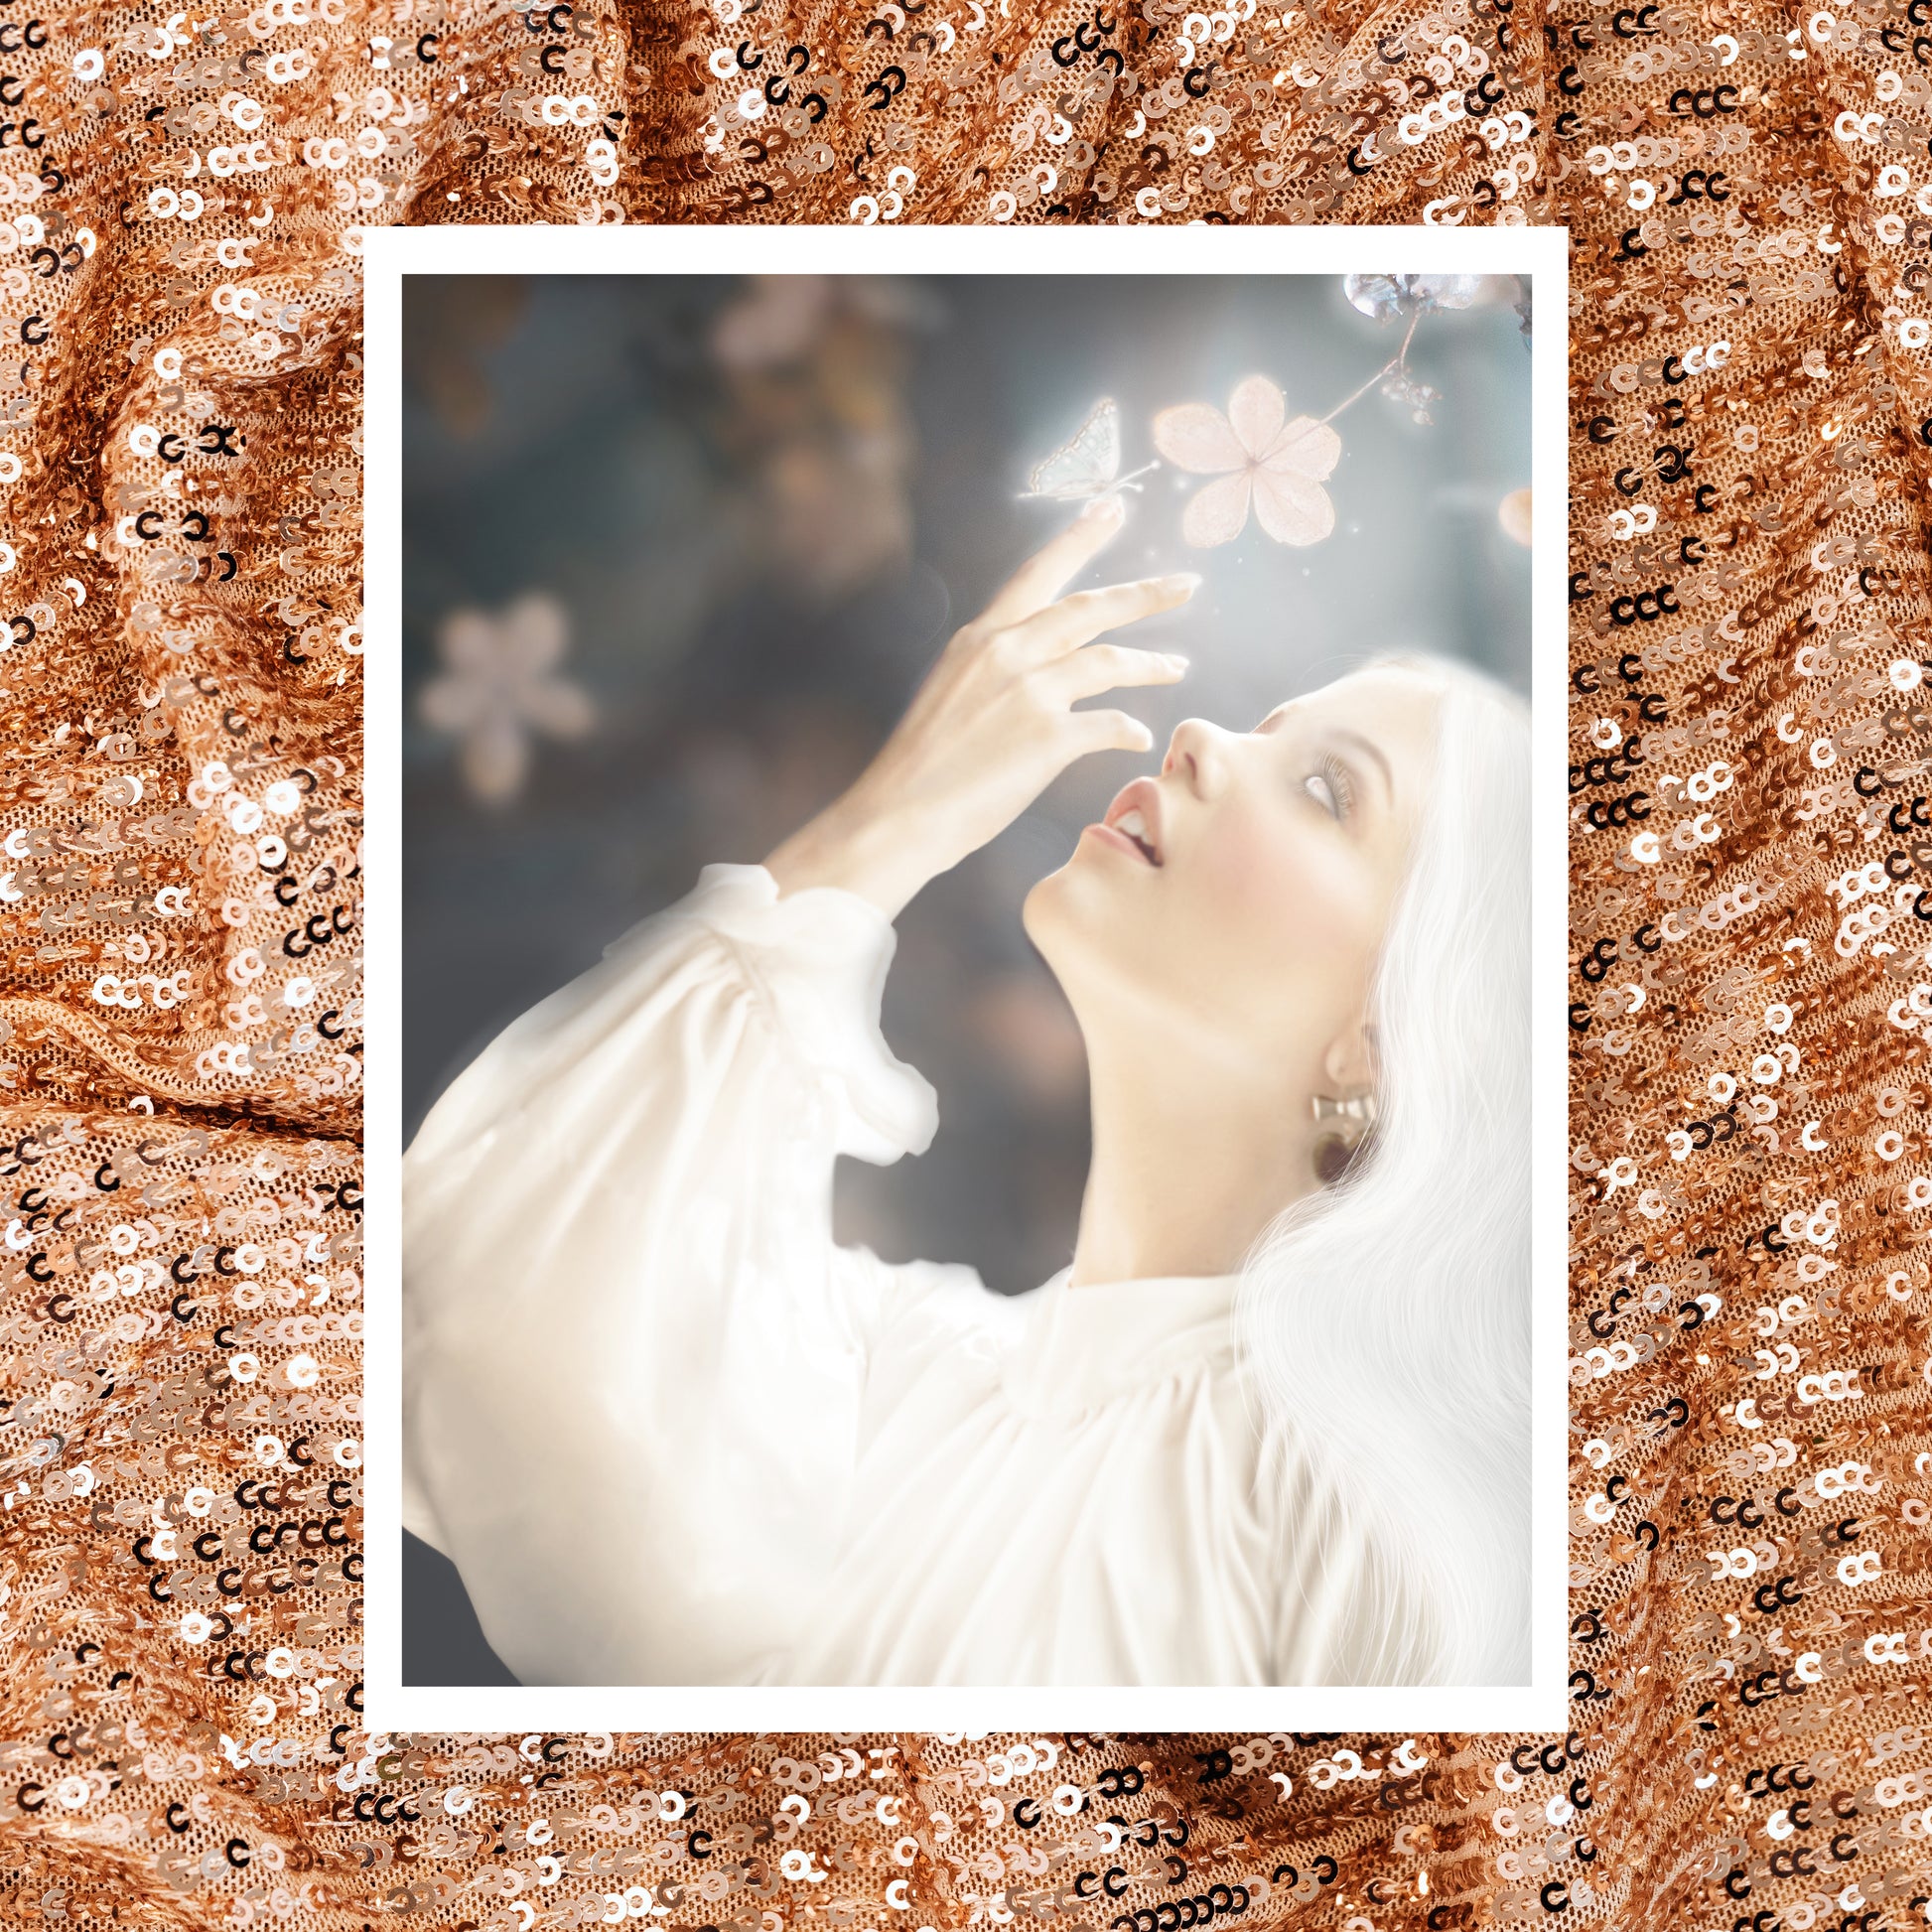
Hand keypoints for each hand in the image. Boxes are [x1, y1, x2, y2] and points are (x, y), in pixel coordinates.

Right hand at [763, 495, 1196, 919]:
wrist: (899, 815)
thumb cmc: (922, 766)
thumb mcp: (951, 692)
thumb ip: (994, 668)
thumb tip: (1031, 667)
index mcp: (981, 637)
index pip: (1040, 573)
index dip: (1081, 539)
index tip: (1115, 509)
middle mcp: (1007, 652)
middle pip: (1091, 608)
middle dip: (1145, 593)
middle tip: (1186, 584)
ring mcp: (1030, 692)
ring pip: (1109, 661)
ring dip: (1149, 662)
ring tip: (1177, 666)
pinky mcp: (1048, 738)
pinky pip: (1109, 724)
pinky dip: (1129, 729)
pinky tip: (1139, 737)